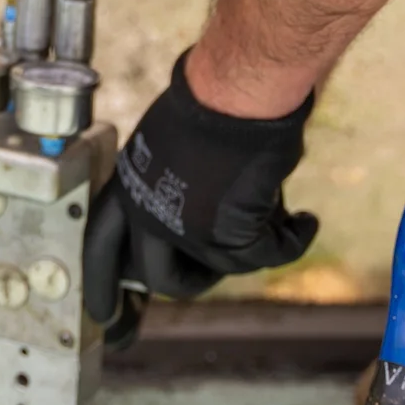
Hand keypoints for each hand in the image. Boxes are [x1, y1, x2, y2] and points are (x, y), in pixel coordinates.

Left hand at [83, 53, 317, 342]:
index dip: (101, 284)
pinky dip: (291, 238)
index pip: (100, 246)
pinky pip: (266, 255)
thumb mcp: (169, 144)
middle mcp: (149, 212)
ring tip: (275, 217)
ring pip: (221, 268)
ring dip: (251, 247)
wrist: (239, 88)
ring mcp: (187, 228)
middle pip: (158, 277)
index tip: (104, 316)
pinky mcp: (227, 234)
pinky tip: (304, 221)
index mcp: (129, 185)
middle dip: (188, 282)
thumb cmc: (212, 99)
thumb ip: (170, 185)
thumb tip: (193, 218)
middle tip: (212, 272)